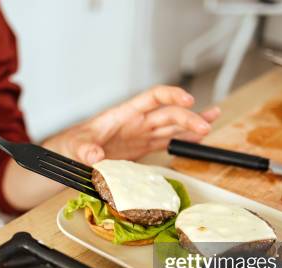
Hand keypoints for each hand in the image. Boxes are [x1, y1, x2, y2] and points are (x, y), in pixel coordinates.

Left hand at [47, 85, 219, 163]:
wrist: (68, 157)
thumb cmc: (70, 145)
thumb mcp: (74, 146)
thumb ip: (85, 149)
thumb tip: (94, 155)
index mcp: (123, 114)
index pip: (152, 98)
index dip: (171, 96)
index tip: (187, 101)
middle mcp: (136, 123)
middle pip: (168, 114)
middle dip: (188, 118)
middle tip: (205, 126)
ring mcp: (141, 136)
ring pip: (172, 127)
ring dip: (192, 125)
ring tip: (213, 120)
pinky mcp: (142, 150)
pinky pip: (166, 143)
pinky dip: (182, 141)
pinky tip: (197, 139)